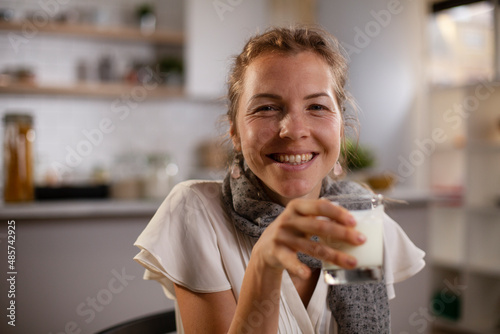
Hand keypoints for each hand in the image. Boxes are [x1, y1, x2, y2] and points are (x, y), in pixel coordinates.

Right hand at [252, 198, 366, 279]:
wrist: (265, 247)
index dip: (337, 213)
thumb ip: (320, 216)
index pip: (320, 206)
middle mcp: (289, 219)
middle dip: (342, 233)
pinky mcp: (276, 252)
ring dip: (334, 255)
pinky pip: (289, 260)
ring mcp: (282, 236)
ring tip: (352, 262)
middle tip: (361, 240)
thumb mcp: (302, 218)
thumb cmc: (292, 231)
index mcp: (297, 207)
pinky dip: (298, 268)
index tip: (354, 221)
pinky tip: (307, 274)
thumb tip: (352, 221)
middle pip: (319, 226)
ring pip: (312, 247)